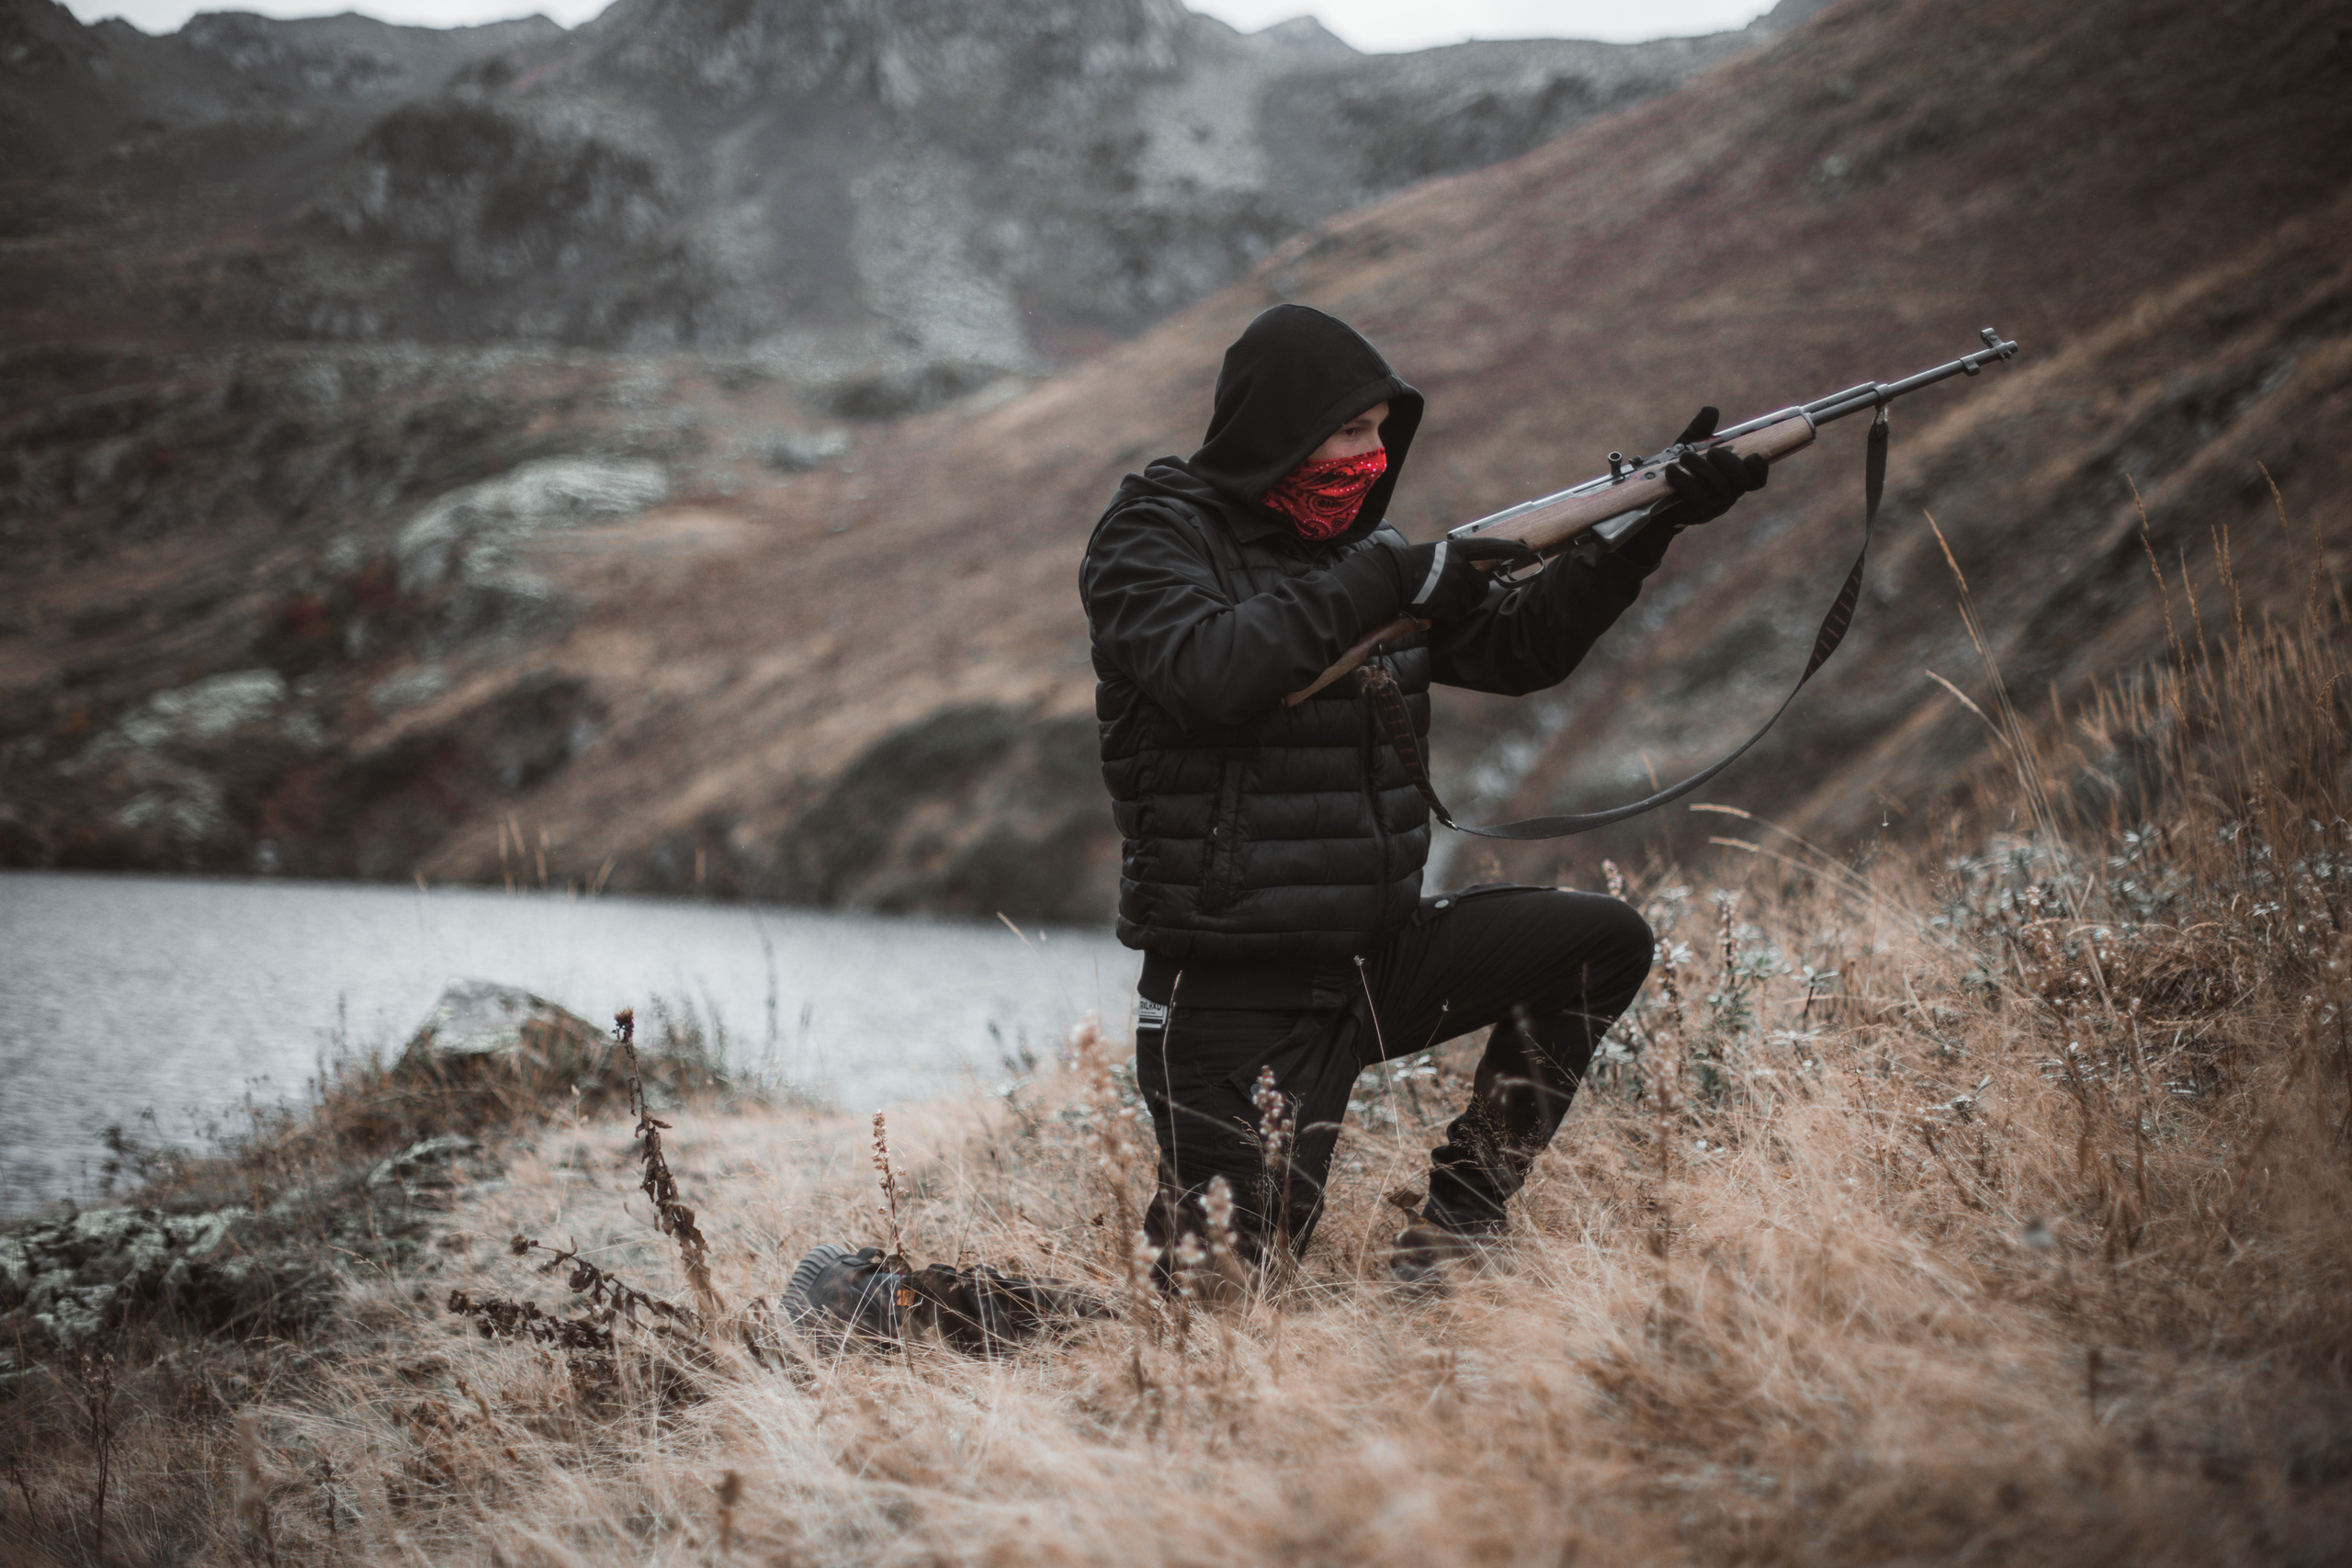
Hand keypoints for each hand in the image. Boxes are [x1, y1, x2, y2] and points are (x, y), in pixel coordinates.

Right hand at [1393, 535, 1539, 622]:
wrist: (1389, 578)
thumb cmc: (1407, 567)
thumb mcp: (1434, 556)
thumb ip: (1454, 562)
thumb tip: (1471, 577)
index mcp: (1455, 550)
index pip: (1489, 546)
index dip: (1509, 547)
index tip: (1526, 548)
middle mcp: (1459, 565)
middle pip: (1481, 586)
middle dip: (1471, 595)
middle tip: (1450, 596)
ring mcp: (1455, 584)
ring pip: (1468, 603)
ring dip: (1455, 606)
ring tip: (1434, 598)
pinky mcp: (1449, 602)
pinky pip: (1454, 614)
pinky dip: (1443, 615)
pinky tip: (1429, 607)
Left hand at [1661, 406, 1768, 524]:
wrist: (1656, 500)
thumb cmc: (1680, 472)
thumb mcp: (1689, 448)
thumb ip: (1701, 432)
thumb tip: (1711, 410)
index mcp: (1732, 479)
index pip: (1756, 479)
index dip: (1760, 469)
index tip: (1752, 455)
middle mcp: (1729, 494)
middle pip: (1741, 480)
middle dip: (1728, 461)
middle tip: (1711, 452)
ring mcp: (1715, 506)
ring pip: (1720, 487)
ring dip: (1702, 468)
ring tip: (1684, 456)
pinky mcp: (1698, 513)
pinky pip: (1697, 497)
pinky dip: (1684, 480)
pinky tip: (1671, 470)